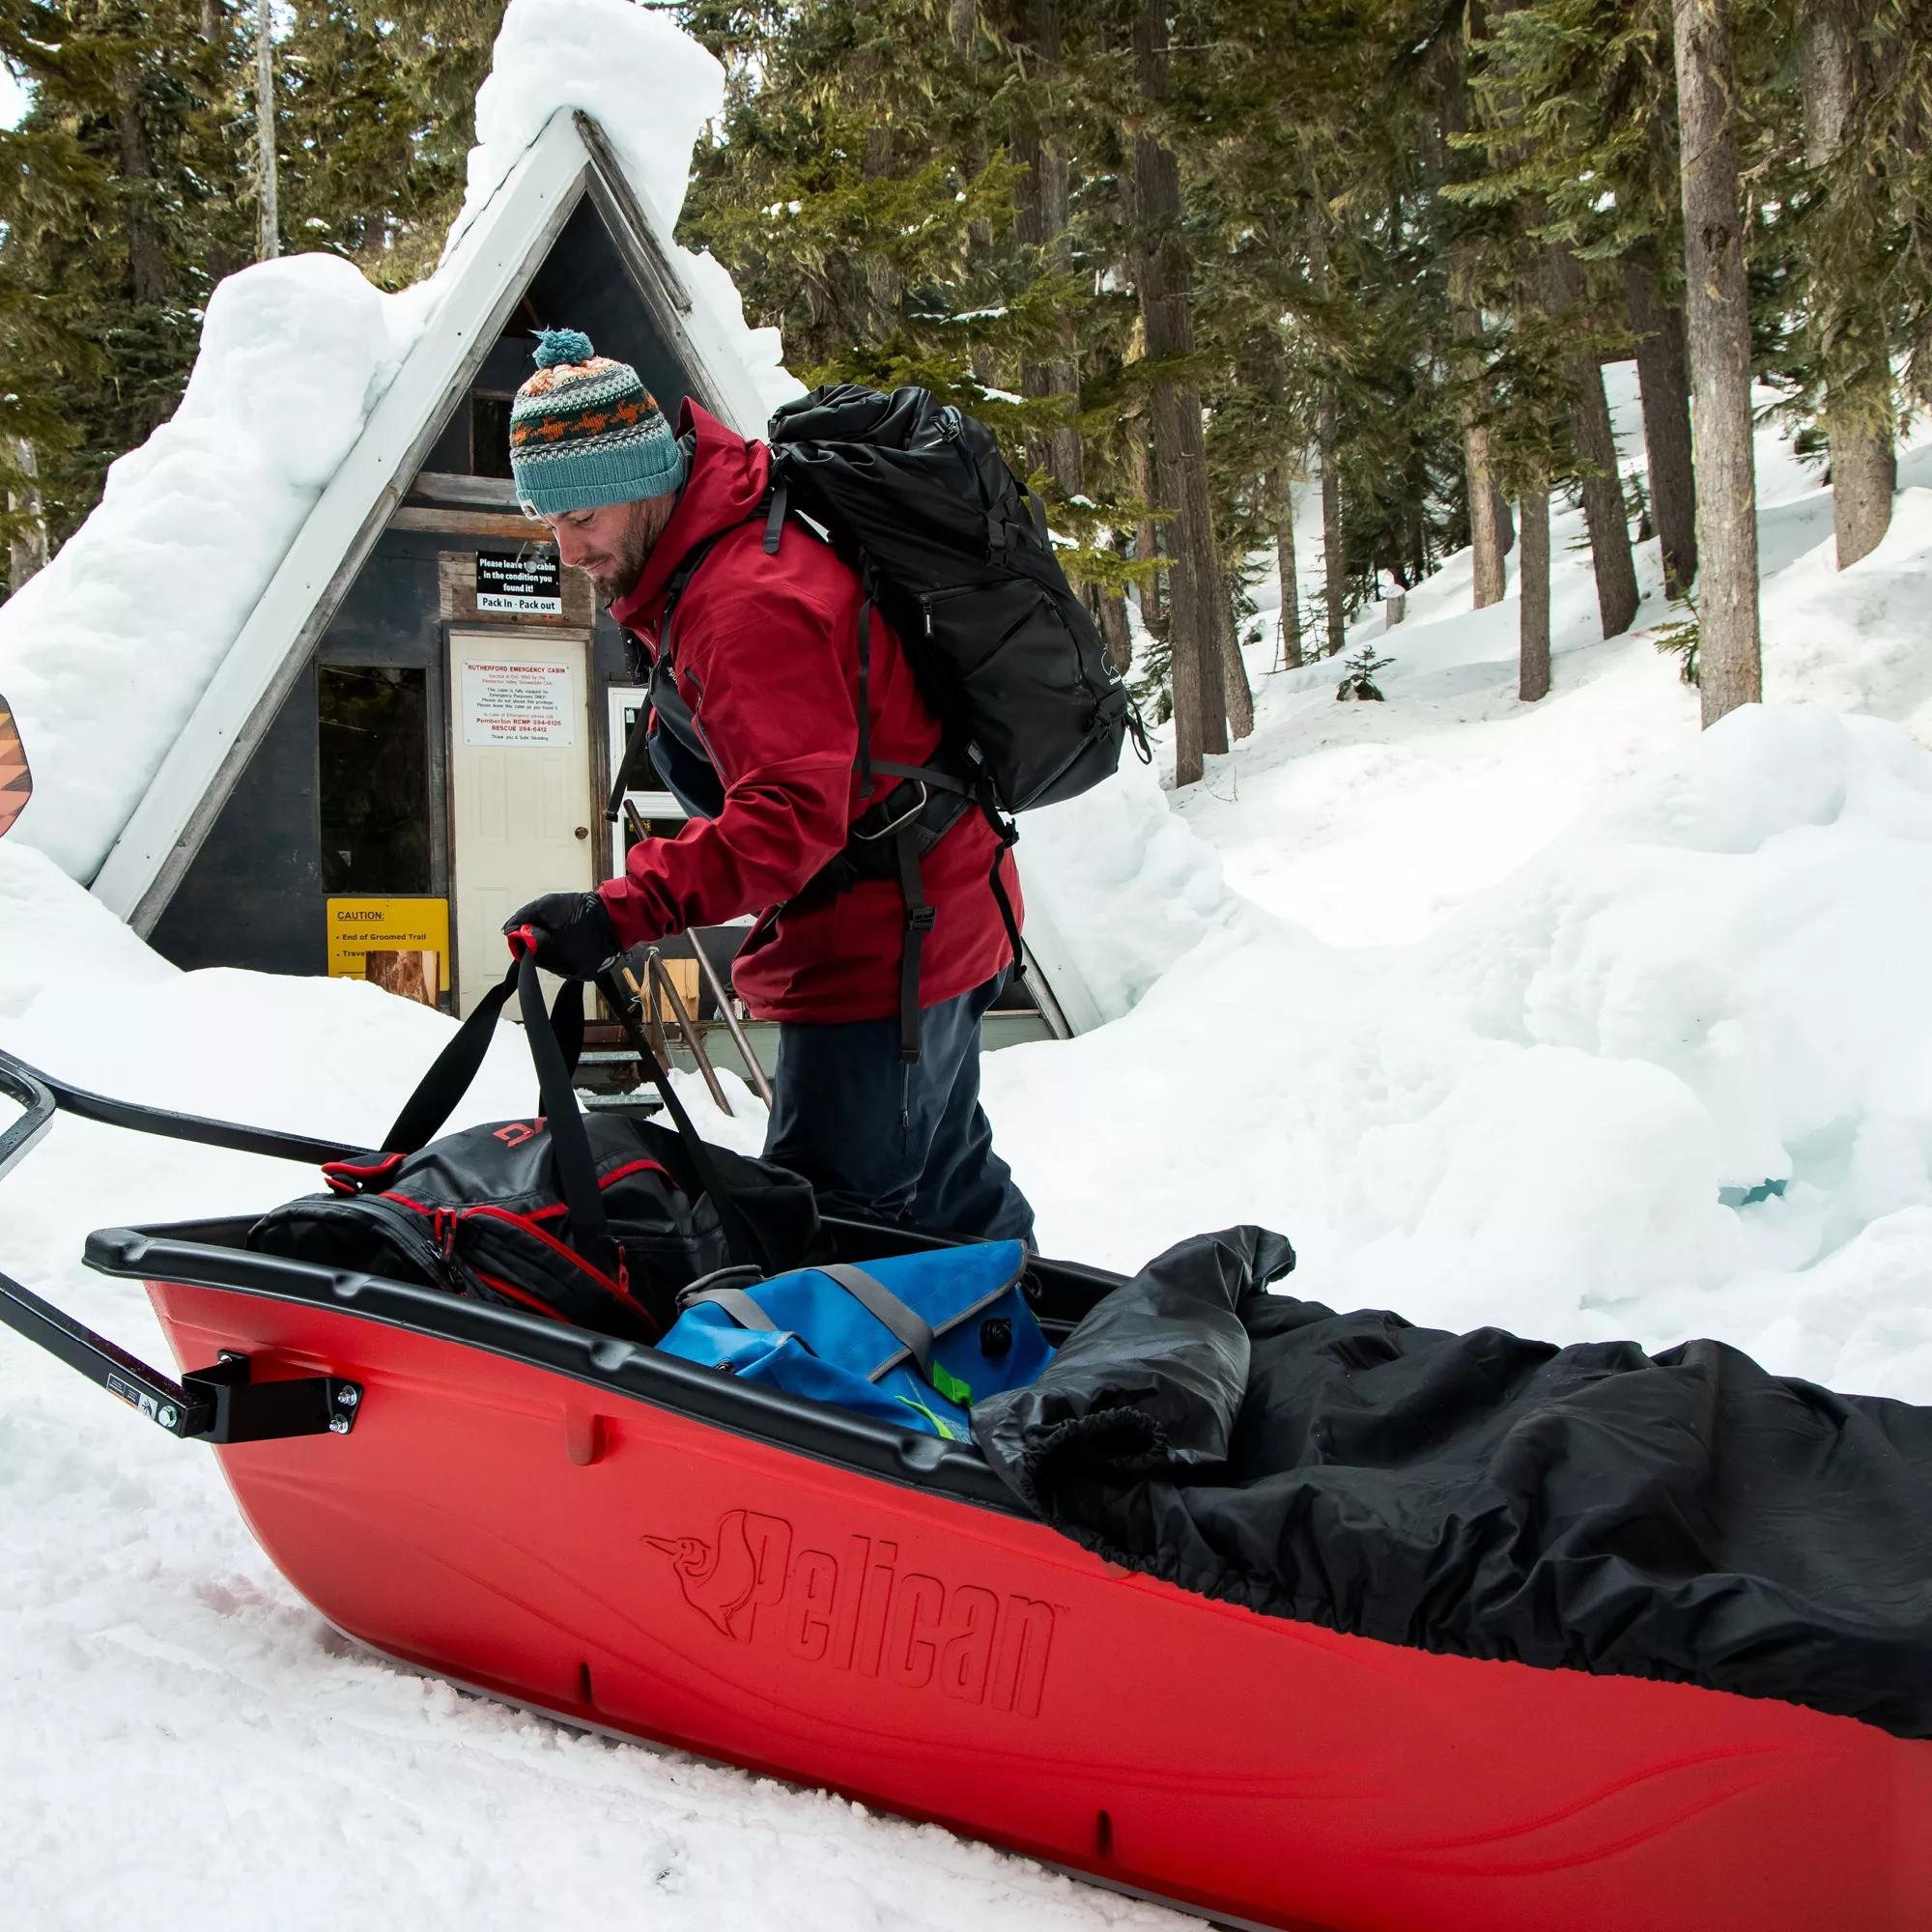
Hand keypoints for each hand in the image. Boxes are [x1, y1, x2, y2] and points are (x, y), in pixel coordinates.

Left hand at [504, 890, 623, 978]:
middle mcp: (565, 968)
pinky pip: (569, 967)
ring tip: (566, 932)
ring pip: (554, 965)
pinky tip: (575, 942)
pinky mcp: (588, 974)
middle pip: (540, 961)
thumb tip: (508, 930)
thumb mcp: (548, 905)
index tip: (530, 928)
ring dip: (553, 950)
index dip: (525, 939)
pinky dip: (567, 956)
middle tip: (551, 927)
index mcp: (554, 952)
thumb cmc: (583, 909)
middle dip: (540, 944)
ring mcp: (578, 974)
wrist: (617, 917)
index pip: (526, 952)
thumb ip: (524, 917)